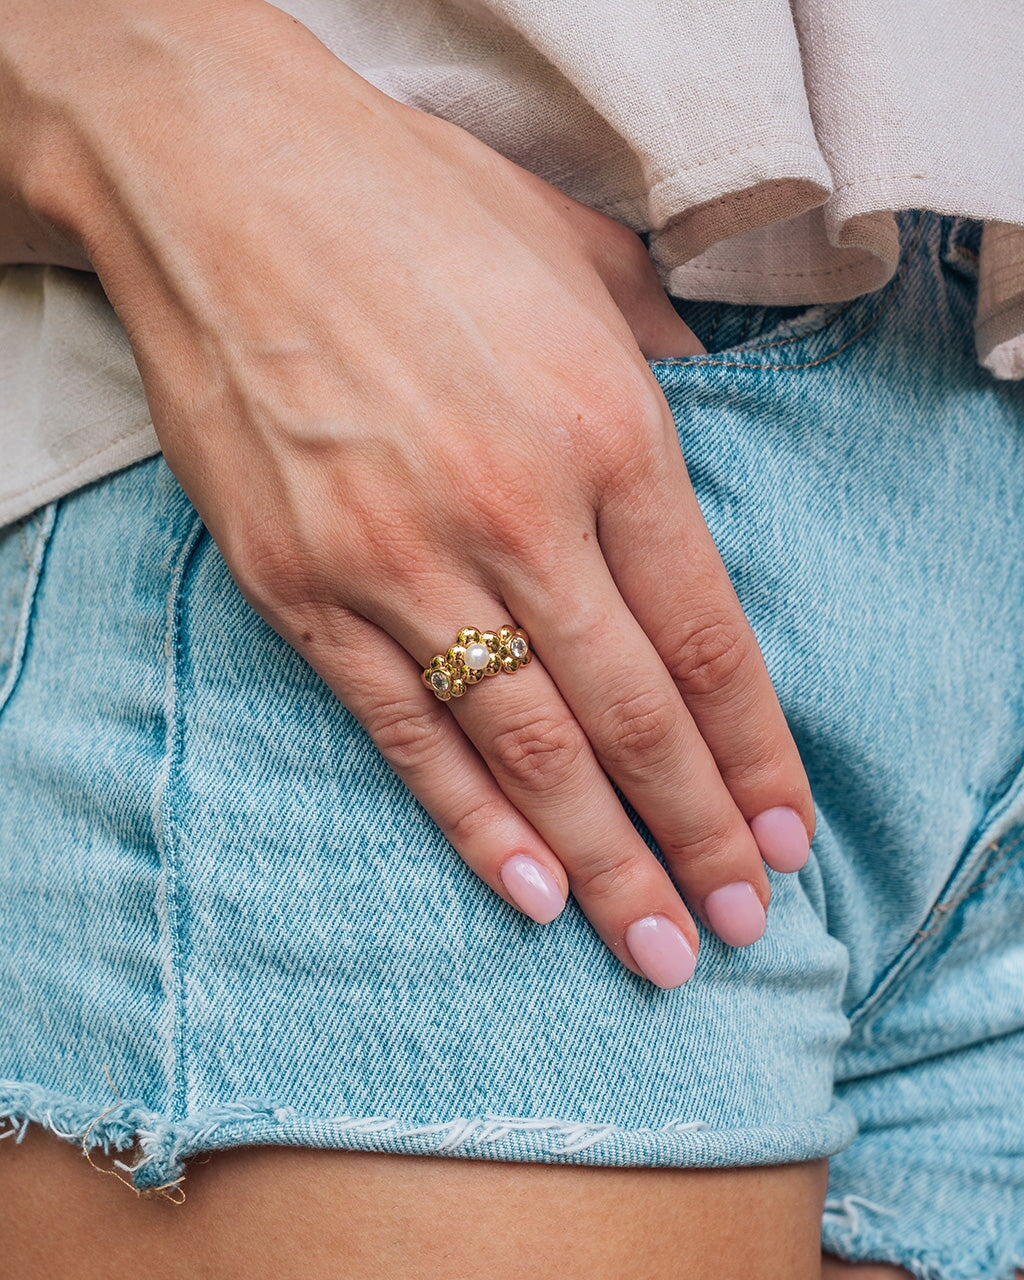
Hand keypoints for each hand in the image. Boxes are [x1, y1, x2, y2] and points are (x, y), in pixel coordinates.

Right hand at [4, 0, 812, 985]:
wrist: (219, 184)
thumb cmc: (409, 206)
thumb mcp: (579, 257)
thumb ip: (662, 352)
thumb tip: (705, 406)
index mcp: (609, 432)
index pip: (708, 638)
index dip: (754, 753)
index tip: (782, 833)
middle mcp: (518, 517)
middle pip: (633, 720)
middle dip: (696, 838)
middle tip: (743, 927)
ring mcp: (403, 565)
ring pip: (530, 753)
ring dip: (604, 864)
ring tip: (657, 949)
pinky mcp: (304, 592)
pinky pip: (406, 735)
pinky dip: (472, 824)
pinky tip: (530, 892)